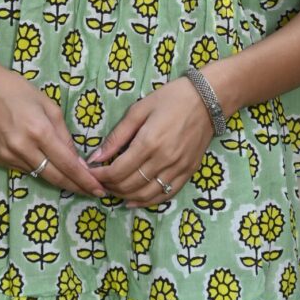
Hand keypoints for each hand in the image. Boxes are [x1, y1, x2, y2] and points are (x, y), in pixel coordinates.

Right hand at [0, 56, 103, 197]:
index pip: (66, 163)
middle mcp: (23, 148)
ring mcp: (9, 156)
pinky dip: (40, 169)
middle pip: (55, 176)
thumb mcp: (47, 104)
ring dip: (59, 180)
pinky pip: (25, 169)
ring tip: (76, 182)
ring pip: (40, 175)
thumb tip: (75, 157)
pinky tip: (49, 167)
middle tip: (93, 193)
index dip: (83, 179)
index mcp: (39, 131)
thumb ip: (62, 133)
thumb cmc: (17, 89)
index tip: (98, 189)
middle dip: (76, 187)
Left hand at [87, 77, 213, 205]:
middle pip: (129, 185)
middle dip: (109, 186)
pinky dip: (147, 201)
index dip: (100, 176)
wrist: (207, 99)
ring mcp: (177, 169)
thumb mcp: (139, 109)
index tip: (91, 173)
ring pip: (145, 195)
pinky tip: (134, 200)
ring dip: (125, 196)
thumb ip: (117, 135)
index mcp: (149, 142)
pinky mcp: (188, 173)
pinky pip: (165, 195)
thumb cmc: (171, 98)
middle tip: (99, 181)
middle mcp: (163, 160)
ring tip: (114, 190)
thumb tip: (96, 157)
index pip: (118, 171)